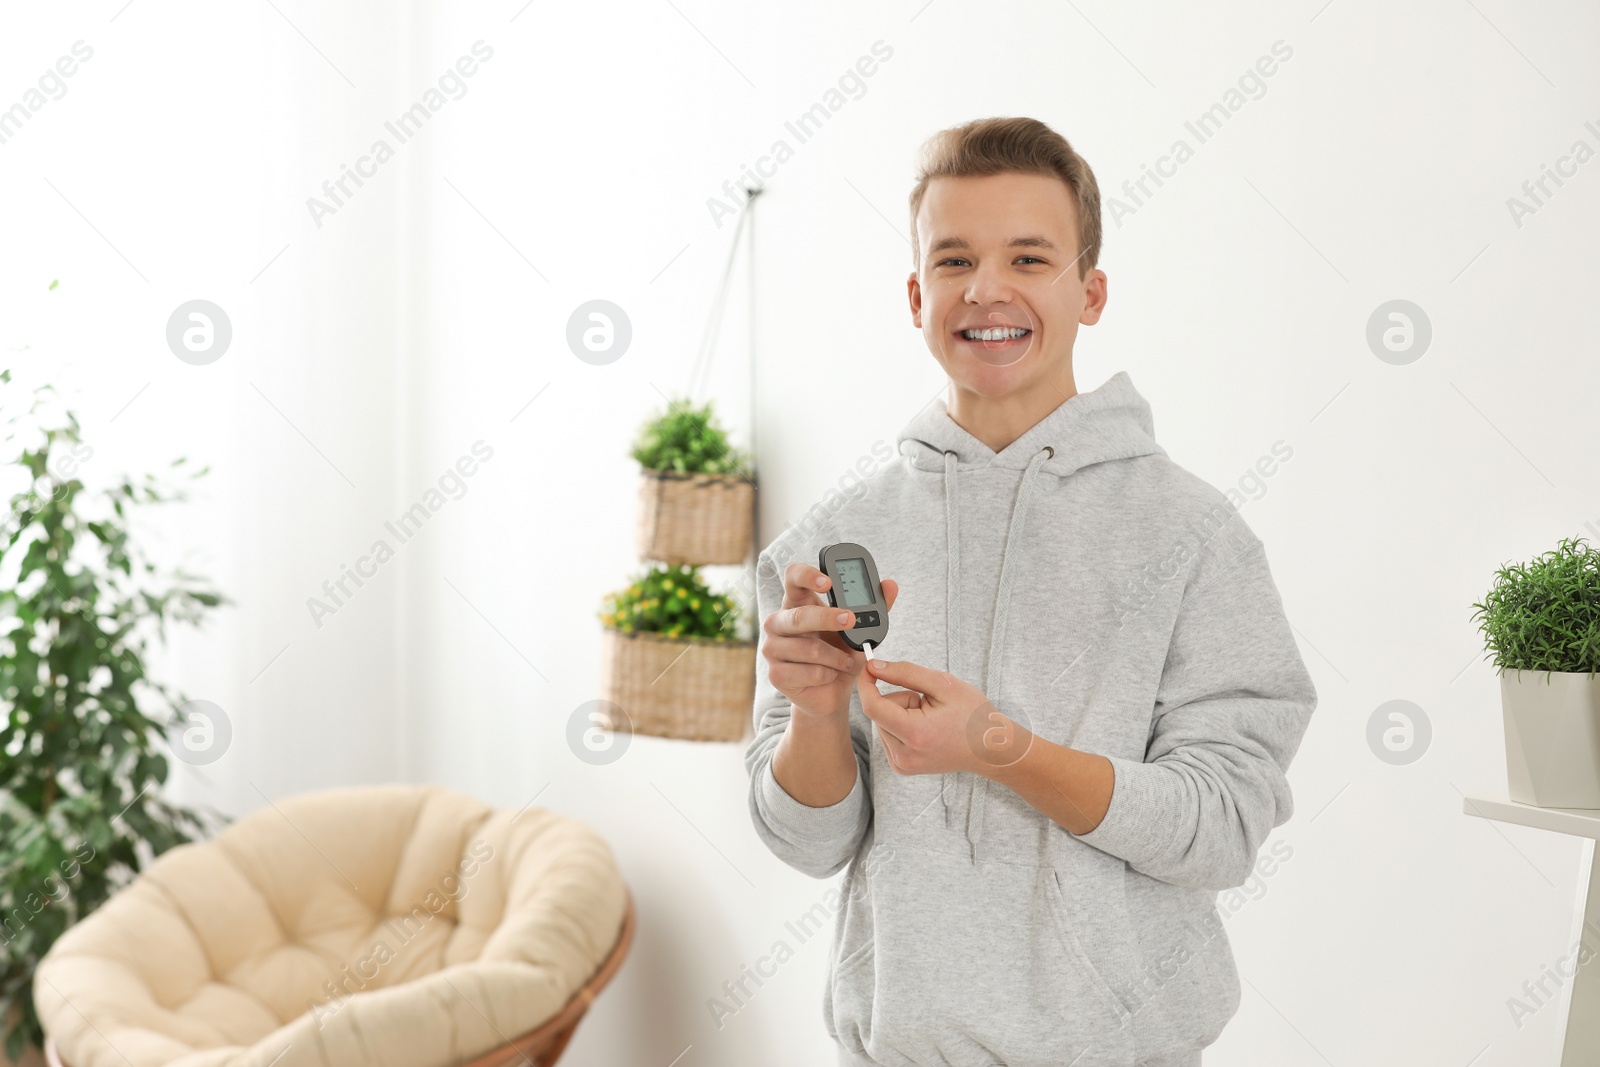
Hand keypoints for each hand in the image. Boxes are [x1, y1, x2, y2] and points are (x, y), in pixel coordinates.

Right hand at [763, 561, 898, 720]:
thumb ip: (874, 607)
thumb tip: (891, 585)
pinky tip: (830, 675)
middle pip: (798, 615)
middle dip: (827, 618)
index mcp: (797, 603)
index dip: (807, 575)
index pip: (792, 577)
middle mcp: (778, 622)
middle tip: (851, 621)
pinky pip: (808, 672)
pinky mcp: (776, 674)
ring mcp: (772, 648)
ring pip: (808, 648)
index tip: (828, 582)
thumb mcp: (859, 630)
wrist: (831, 693)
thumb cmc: (841, 654)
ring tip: (847, 662)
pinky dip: (828, 675)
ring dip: (836, 657)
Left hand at [855, 657, 1034, 776]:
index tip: (870, 667)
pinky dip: (902, 726)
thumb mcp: (942, 685)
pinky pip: (889, 735)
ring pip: (883, 723)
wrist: (990, 748)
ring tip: (931, 718)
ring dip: (901, 714)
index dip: (867, 684)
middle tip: (928, 704)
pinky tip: (925, 729)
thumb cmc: (973, 716)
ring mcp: (902, 765)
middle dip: (899, 700)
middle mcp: (903, 755)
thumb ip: (905, 673)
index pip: (872, 706)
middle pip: (879, 713)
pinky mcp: (902, 767)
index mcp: (915, 734)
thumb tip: (874, 666)